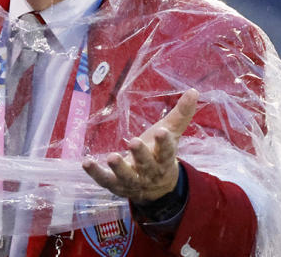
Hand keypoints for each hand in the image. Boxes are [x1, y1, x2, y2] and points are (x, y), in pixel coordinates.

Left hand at [82, 89, 198, 202]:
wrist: (157, 189)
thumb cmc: (160, 155)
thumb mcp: (171, 134)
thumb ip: (180, 115)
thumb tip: (194, 91)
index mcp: (164, 160)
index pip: (166, 152)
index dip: (164, 143)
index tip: (162, 132)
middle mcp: (149, 173)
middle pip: (146, 165)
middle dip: (140, 154)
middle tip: (134, 142)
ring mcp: (132, 181)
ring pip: (126, 176)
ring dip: (118, 168)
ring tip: (111, 157)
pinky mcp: (116, 186)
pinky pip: (105, 181)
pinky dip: (95, 173)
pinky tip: (86, 163)